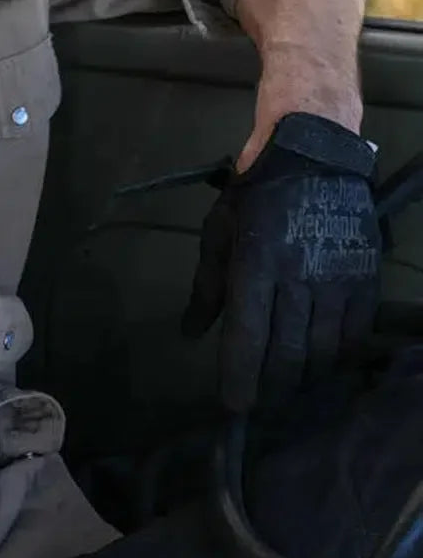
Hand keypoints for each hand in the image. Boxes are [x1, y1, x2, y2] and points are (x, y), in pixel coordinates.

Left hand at [182, 112, 380, 410]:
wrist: (314, 152)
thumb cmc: (257, 191)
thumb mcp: (219, 229)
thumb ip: (207, 285)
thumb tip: (190, 334)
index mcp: (256, 262)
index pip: (246, 336)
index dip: (239, 378)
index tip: (233, 406)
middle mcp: (299, 276)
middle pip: (287, 354)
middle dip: (273, 389)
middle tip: (263, 406)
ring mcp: (337, 278)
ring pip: (323, 351)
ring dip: (305, 380)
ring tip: (291, 392)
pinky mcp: (366, 277)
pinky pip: (355, 334)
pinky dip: (339, 358)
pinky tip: (325, 367)